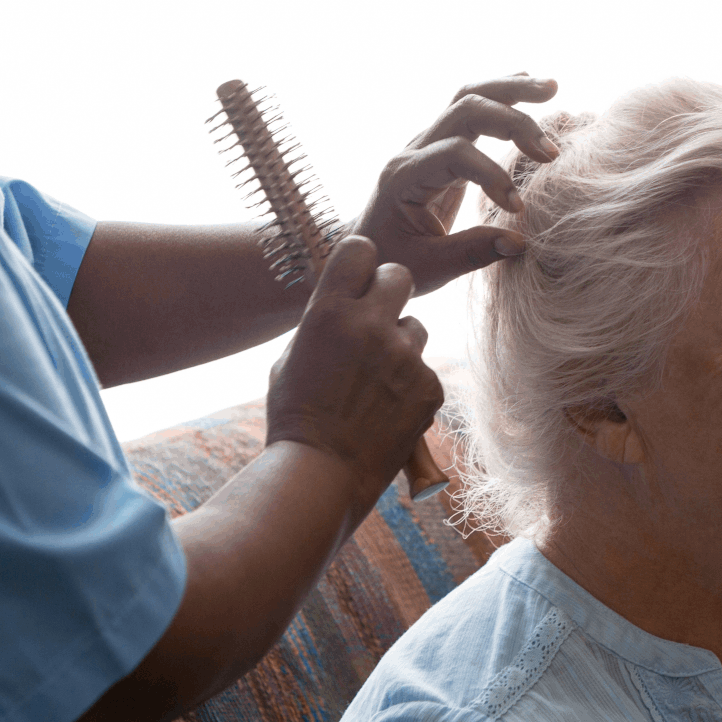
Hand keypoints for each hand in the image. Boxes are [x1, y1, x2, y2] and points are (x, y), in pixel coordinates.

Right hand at [264, 236, 441, 511]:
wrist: (322, 473)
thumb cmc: (297, 416)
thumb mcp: (292, 358)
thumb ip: (324, 324)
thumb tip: (346, 306)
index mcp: (328, 312)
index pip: (359, 249)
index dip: (361, 261)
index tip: (360, 276)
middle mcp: (370, 325)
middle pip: (400, 275)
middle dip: (390, 291)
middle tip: (377, 317)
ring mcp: (404, 356)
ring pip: (415, 327)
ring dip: (399, 345)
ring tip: (374, 382)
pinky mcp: (429, 386)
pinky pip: (424, 370)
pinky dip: (410, 386)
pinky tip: (386, 410)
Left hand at [349, 74, 561, 294]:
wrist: (370, 247)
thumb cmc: (393, 260)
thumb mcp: (426, 268)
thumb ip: (470, 253)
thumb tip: (519, 242)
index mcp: (404, 178)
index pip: (454, 154)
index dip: (492, 175)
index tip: (517, 210)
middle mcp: (414, 149)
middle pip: (464, 109)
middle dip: (511, 121)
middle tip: (551, 151)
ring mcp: (428, 141)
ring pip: (468, 96)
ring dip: (511, 89)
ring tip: (552, 87)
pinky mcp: (444, 143)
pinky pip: (472, 106)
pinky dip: (503, 93)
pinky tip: (531, 84)